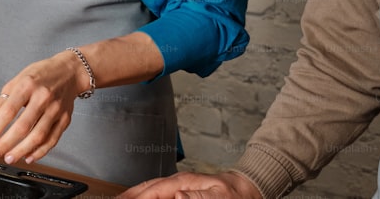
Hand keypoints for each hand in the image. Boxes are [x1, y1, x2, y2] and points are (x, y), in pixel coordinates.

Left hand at [0, 51, 82, 165]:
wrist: (69, 72)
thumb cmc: (41, 75)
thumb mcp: (17, 81)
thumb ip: (1, 102)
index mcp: (27, 85)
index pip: (8, 111)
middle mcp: (43, 97)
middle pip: (23, 126)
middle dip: (7, 143)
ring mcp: (56, 110)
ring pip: (38, 136)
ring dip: (22, 150)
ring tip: (9, 158)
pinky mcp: (65, 119)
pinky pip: (52, 140)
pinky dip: (40, 151)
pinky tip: (29, 157)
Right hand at [117, 171, 263, 198]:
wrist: (250, 187)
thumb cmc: (237, 195)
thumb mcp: (221, 198)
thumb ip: (197, 197)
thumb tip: (176, 196)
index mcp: (184, 182)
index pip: (154, 190)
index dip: (137, 197)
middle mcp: (179, 182)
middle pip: (148, 188)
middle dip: (129, 195)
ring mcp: (180, 186)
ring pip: (151, 190)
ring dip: (135, 195)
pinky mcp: (183, 191)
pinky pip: (159, 193)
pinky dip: (147, 195)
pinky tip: (143, 198)